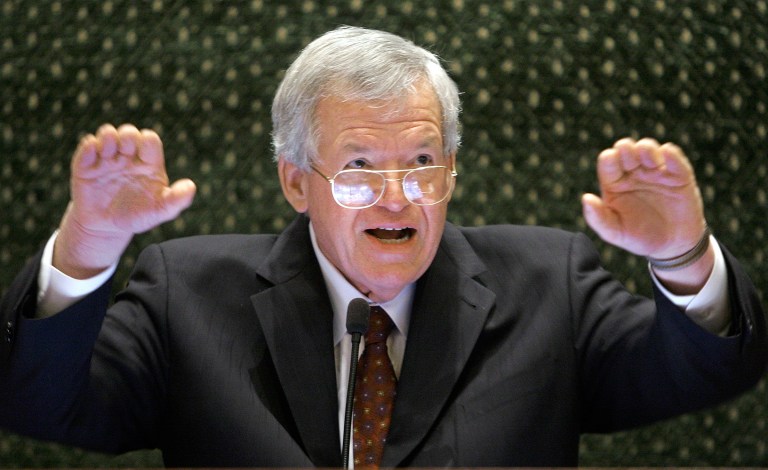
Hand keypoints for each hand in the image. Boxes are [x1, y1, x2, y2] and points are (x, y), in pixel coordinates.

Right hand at [54, 124, 195, 277]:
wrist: (106, 229)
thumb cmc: (138, 216)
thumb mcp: (159, 211)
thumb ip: (176, 200)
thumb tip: (191, 187)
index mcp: (148, 162)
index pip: (150, 140)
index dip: (147, 141)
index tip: (143, 157)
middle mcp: (128, 156)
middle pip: (128, 132)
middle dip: (127, 135)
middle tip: (124, 149)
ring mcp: (106, 159)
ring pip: (107, 134)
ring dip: (107, 137)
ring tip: (108, 152)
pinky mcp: (86, 165)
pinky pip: (86, 147)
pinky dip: (88, 146)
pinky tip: (93, 154)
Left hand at [581, 138, 706, 259]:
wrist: (672, 247)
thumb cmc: (638, 238)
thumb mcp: (615, 233)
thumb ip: (597, 218)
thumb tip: (586, 198)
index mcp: (614, 183)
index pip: (608, 161)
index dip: (609, 157)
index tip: (613, 161)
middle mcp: (633, 173)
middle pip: (626, 149)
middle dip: (626, 149)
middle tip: (631, 161)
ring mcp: (655, 172)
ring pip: (648, 147)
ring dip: (646, 148)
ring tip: (650, 161)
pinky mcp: (678, 174)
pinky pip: (673, 156)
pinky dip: (669, 153)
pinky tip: (665, 157)